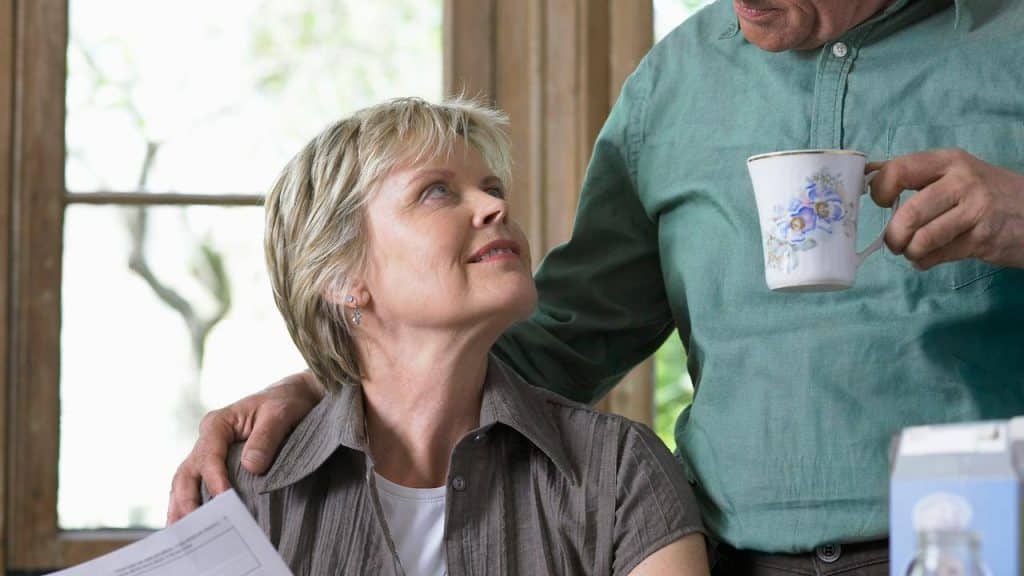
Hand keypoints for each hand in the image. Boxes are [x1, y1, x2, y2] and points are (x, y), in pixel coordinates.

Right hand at [166, 371, 322, 523]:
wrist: (294, 397)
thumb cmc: (286, 402)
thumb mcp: (281, 413)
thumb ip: (266, 437)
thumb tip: (252, 467)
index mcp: (219, 423)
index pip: (208, 455)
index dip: (214, 479)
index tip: (224, 500)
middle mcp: (208, 439)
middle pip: (187, 473)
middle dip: (186, 501)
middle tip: (192, 529)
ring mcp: (209, 453)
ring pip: (185, 483)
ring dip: (181, 508)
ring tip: (181, 537)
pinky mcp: (217, 465)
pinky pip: (196, 487)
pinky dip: (190, 506)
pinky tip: (191, 528)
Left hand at [868, 148, 1023, 269]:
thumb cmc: (984, 194)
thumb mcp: (955, 173)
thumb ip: (915, 175)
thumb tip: (866, 174)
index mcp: (947, 161)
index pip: (898, 171)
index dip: (880, 191)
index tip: (882, 203)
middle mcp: (962, 182)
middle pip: (908, 214)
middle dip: (893, 236)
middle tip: (894, 242)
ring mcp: (976, 211)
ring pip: (922, 240)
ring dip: (909, 252)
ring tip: (913, 251)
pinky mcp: (983, 239)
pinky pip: (939, 256)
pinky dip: (925, 262)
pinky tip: (929, 258)